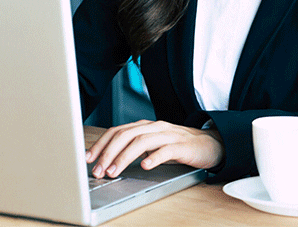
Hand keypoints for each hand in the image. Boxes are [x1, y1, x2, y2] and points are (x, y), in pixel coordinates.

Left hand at [85, 120, 224, 178]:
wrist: (209, 144)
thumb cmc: (177, 145)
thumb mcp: (152, 144)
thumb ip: (133, 147)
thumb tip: (107, 160)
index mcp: (144, 126)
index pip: (116, 131)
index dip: (100, 144)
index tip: (88, 158)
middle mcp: (153, 127)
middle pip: (126, 135)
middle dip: (108, 153)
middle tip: (98, 170)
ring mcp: (168, 135)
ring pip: (141, 142)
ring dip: (124, 157)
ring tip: (114, 171)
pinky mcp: (182, 146)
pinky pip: (165, 150)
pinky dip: (153, 157)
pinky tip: (144, 166)